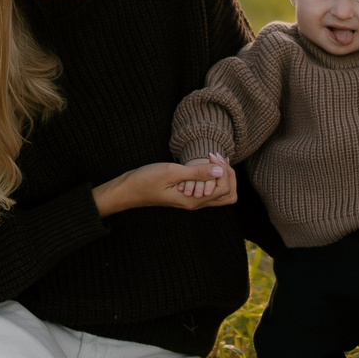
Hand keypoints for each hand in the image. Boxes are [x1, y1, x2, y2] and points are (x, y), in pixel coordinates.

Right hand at [96, 154, 237, 215]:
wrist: (129, 189)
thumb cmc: (146, 180)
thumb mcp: (171, 172)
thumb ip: (196, 172)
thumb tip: (220, 170)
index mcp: (194, 200)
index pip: (224, 188)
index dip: (224, 170)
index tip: (211, 155)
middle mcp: (196, 203)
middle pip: (228, 195)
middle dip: (230, 175)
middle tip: (218, 158)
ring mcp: (193, 200)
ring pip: (221, 193)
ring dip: (223, 175)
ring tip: (214, 158)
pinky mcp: (188, 194)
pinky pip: (210, 189)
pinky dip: (214, 176)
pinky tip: (206, 162)